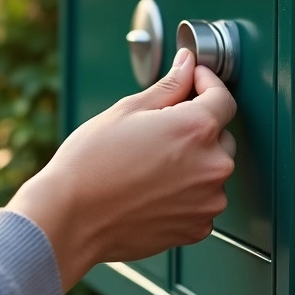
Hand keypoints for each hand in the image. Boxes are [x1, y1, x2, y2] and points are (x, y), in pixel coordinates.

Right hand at [8, 48, 236, 290]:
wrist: (70, 218)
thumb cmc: (90, 164)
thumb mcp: (127, 111)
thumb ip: (168, 87)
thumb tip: (186, 66)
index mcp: (196, 129)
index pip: (223, 99)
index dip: (207, 84)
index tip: (193, 81)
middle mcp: (211, 166)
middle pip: (221, 137)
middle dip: (198, 128)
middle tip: (159, 130)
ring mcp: (207, 201)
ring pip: (211, 171)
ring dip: (193, 163)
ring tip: (149, 165)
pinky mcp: (197, 228)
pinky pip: (201, 201)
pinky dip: (186, 193)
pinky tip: (152, 189)